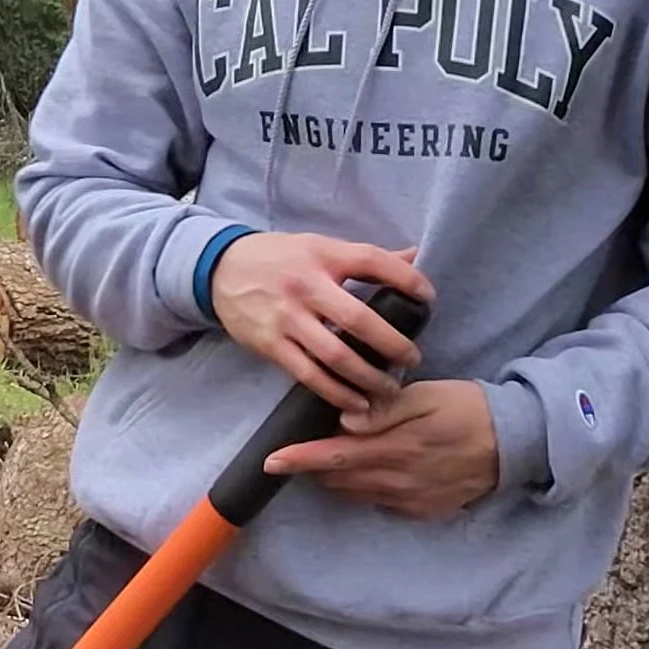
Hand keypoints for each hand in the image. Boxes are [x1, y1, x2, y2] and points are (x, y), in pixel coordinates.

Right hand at [209, 230, 428, 414]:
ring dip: (368, 377)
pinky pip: (309, 375)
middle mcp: (306, 286)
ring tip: (389, 390)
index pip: (372, 261)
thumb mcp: (318, 246)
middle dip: (392, 344)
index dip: (406, 279)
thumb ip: (363, 256)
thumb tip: (414, 256)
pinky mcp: (271, 344)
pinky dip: (336, 392)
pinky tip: (356, 402)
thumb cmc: (278, 258)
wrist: (220, 269)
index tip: (428, 298)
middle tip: (414, 358)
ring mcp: (287, 318)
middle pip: (358, 319)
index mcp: (323, 255)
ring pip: (335, 355)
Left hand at [264, 379, 499, 518]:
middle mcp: (398, 482)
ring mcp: (410, 501)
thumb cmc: (469, 409)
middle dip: (315, 467)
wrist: (516, 444)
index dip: (299, 459)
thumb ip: (385, 409)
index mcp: (396, 449)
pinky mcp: (422, 511)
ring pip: (356, 493)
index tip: (270, 461)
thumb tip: (345, 420)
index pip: (334, 458)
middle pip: (339, 480)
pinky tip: (374, 468)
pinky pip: (380, 502)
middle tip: (302, 447)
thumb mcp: (429, 396)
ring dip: (338, 478)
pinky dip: (367, 487)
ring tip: (332, 456)